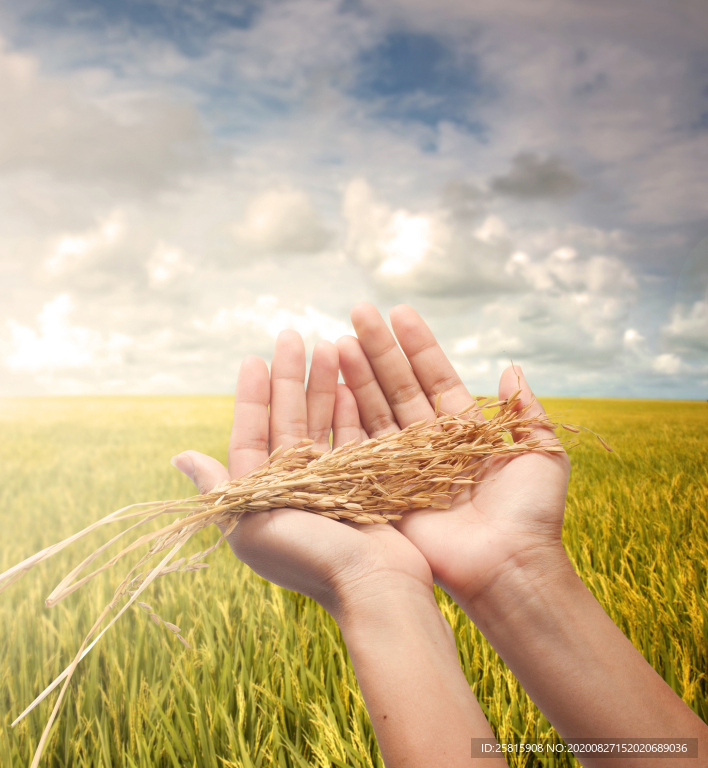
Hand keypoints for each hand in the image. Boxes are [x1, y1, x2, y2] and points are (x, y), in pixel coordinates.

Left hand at [171, 329, 431, 624]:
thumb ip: (219, 487)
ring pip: (322, 421)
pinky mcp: (364, 483)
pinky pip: (354, 435)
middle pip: (288, 419)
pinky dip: (350, 407)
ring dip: (322, 383)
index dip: (252, 395)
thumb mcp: (251, 523)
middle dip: (290, 376)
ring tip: (328, 343)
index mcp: (261, 495)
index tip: (253, 357)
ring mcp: (331, 483)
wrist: (374, 589)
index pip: (252, 432)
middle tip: (291, 334)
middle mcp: (294, 486)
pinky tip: (349, 379)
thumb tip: (179, 456)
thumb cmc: (309, 557)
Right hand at [336, 303, 570, 607]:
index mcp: (464, 432)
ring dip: (358, 374)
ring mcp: (403, 464)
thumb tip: (512, 368)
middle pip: (399, 386)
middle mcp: (429, 443)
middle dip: (379, 349)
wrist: (508, 565)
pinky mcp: (383, 487)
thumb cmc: (532, 514)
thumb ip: (525, 412)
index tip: (400, 312)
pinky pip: (362, 445)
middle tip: (358, 311)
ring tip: (340, 339)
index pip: (436, 377)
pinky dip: (348, 414)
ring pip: (377, 408)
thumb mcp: (542, 453)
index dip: (418, 345)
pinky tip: (334, 384)